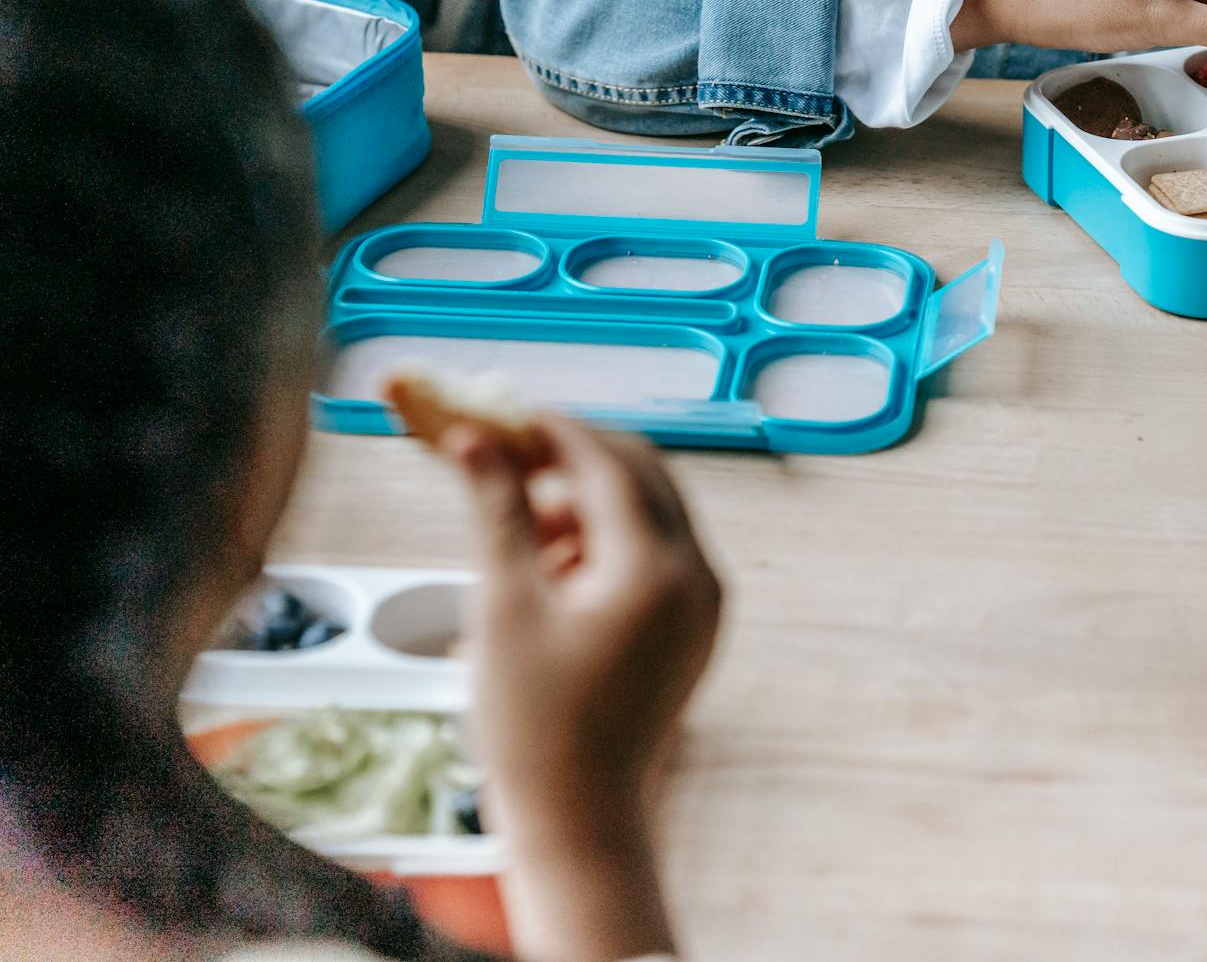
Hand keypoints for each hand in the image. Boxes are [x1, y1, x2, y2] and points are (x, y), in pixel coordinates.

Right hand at [445, 412, 721, 961]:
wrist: (580, 820)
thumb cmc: (532, 724)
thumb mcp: (503, 607)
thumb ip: (498, 511)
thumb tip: (474, 439)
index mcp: (656, 569)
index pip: (607, 463)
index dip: (552, 429)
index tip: (501, 412)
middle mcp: (699, 577)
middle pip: (642, 475)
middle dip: (574, 456)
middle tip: (508, 454)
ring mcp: (705, 604)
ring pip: (651, 511)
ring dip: (589, 499)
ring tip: (522, 532)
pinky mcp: (696, 626)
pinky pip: (658, 553)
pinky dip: (609, 541)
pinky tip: (553, 569)